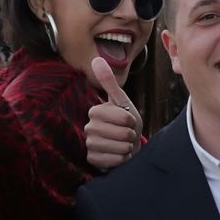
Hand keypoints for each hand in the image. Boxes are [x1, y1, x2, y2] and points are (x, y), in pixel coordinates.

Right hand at [86, 56, 141, 170]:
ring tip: (123, 145)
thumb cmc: (125, 124)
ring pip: (119, 147)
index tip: (129, 121)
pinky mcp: (92, 160)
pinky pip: (114, 160)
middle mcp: (88, 128)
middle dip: (131, 135)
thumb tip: (96, 59)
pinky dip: (122, 159)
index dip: (131, 120)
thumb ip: (109, 82)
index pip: (122, 116)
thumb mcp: (122, 101)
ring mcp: (89, 145)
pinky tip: (119, 156)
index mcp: (95, 111)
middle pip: (122, 133)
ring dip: (127, 147)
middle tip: (127, 134)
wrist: (127, 147)